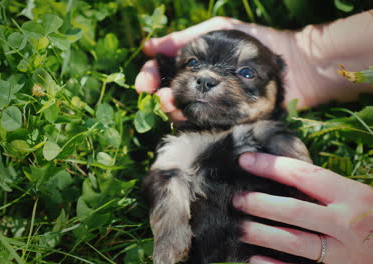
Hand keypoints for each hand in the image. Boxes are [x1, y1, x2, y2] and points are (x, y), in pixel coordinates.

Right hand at [134, 17, 309, 120]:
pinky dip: (193, 126)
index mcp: (193, 67)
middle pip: (168, 97)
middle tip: (162, 98)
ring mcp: (211, 108)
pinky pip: (204, 128)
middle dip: (160, 98)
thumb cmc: (255, 43)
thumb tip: (149, 46)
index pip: (162, 74)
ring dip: (174, 113)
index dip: (149, 78)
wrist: (295, 65)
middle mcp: (198, 89)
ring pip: (182, 115)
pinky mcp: (225, 123)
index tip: (145, 84)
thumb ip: (186, 38)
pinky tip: (191, 120)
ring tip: (175, 106)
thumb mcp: (219, 31)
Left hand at [233, 152, 372, 263]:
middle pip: (293, 210)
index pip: (304, 175)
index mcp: (353, 196)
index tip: (244, 160)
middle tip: (236, 200)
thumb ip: (329, 190)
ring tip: (239, 228)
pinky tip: (254, 259)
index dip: (271, 166)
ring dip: (261, 234)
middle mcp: (347, 223)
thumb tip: (284, 174)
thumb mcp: (359, 197)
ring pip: (293, 241)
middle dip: (259, 203)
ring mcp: (343, 253)